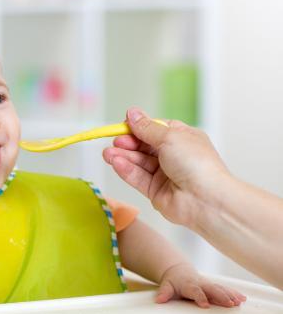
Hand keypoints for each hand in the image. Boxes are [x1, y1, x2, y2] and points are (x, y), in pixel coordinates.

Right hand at [103, 107, 230, 226]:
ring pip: (138, 162)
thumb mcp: (169, 137)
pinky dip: (126, 170)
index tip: (123, 125)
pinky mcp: (155, 191)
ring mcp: (164, 174)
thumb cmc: (196, 163)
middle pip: (144, 146)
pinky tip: (116, 163)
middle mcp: (174, 155)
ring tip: (107, 153)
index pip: (155, 129)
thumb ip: (146, 128)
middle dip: (128, 143)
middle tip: (115, 141)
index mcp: (183, 138)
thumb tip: (132, 113)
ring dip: (122, 157)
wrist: (205, 199)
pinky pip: (138, 178)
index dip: (138, 127)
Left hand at [156, 263, 245, 307]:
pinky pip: (225, 289)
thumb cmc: (173, 281)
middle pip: (212, 289)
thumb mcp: (166, 286)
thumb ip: (164, 293)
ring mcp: (208, 284)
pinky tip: (243, 298)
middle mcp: (200, 283)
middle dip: (221, 296)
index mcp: (189, 284)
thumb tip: (159, 300)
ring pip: (221, 288)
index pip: (195, 291)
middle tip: (230, 303)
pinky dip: (234, 293)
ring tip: (239, 302)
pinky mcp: (214, 286)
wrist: (178, 271)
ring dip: (231, 295)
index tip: (205, 305)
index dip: (200, 297)